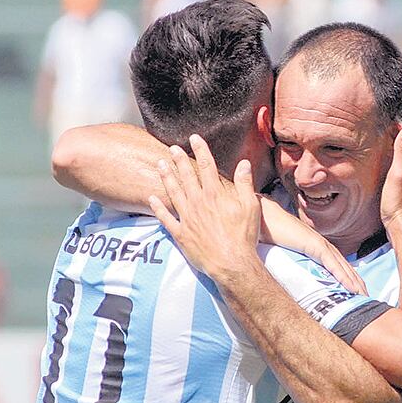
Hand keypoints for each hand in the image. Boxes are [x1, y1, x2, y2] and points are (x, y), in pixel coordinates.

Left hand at [148, 135, 260, 276]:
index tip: (194, 138)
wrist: (232, 264)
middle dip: (178, 160)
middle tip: (171, 148)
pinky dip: (158, 208)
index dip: (201, 150)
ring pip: (173, 193)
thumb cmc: (244, 237)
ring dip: (166, 178)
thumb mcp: (250, 207)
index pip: (207, 167)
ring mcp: (188, 218)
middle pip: (186, 177)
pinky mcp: (181, 234)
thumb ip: (245, 184)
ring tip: (160, 165)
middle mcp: (198, 203)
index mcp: (215, 195)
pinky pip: (166, 219)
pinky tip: (151, 198)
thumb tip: (243, 164)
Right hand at [259, 197, 367, 295]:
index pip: (336, 264)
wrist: (262, 215)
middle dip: (356, 281)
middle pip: (344, 266)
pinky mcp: (313, 244)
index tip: (355, 291)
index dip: (347, 277)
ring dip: (354, 281)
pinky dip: (342, 275)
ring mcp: (319, 243)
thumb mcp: (283, 250)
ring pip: (342, 266)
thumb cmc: (269, 231)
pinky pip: (331, 262)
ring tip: (363, 295)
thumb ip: (289, 260)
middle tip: (366, 296)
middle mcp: (321, 244)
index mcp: (316, 246)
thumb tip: (286, 277)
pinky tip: (351, 287)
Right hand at [380, 124, 401, 227]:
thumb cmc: (399, 203)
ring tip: (388, 141)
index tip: (389, 119)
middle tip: (387, 126)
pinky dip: (399, 160)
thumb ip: (401, 153)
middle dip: (400, 135)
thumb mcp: (398, 175)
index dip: (400, 127)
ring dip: (400, 147)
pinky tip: (392, 164)